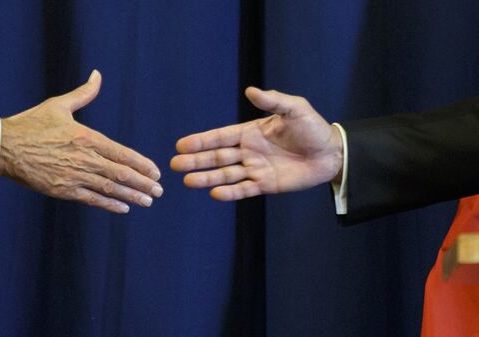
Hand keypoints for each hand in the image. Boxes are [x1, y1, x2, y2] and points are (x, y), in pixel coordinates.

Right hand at [0, 70, 162, 212]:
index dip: (141, 164)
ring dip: (132, 196)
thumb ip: (84, 94)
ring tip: (148, 201)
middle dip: (143, 183)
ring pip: (109, 188)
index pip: (122, 153)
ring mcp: (74, 176)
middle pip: (121, 173)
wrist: (2, 146)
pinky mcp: (62, 190)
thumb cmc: (30, 124)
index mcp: (86, 137)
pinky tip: (124, 208)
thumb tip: (98, 75)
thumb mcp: (59, 105)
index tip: (156, 172)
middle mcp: (84, 158)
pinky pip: (91, 199)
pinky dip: (109, 204)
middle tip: (159, 191)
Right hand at [170, 87, 342, 200]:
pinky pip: (243, 189)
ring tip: (188, 181)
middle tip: (175, 165)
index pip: (220, 137)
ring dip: (207, 178)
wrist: (331, 153)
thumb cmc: (313, 128)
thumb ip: (273, 101)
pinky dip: (229, 193)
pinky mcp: (265, 185)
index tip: (181, 145)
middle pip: (217, 157)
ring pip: (225, 174)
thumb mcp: (295, 109)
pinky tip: (214, 194)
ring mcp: (255, 169)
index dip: (201, 141)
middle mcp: (248, 151)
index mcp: (251, 132)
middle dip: (196, 161)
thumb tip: (251, 91)